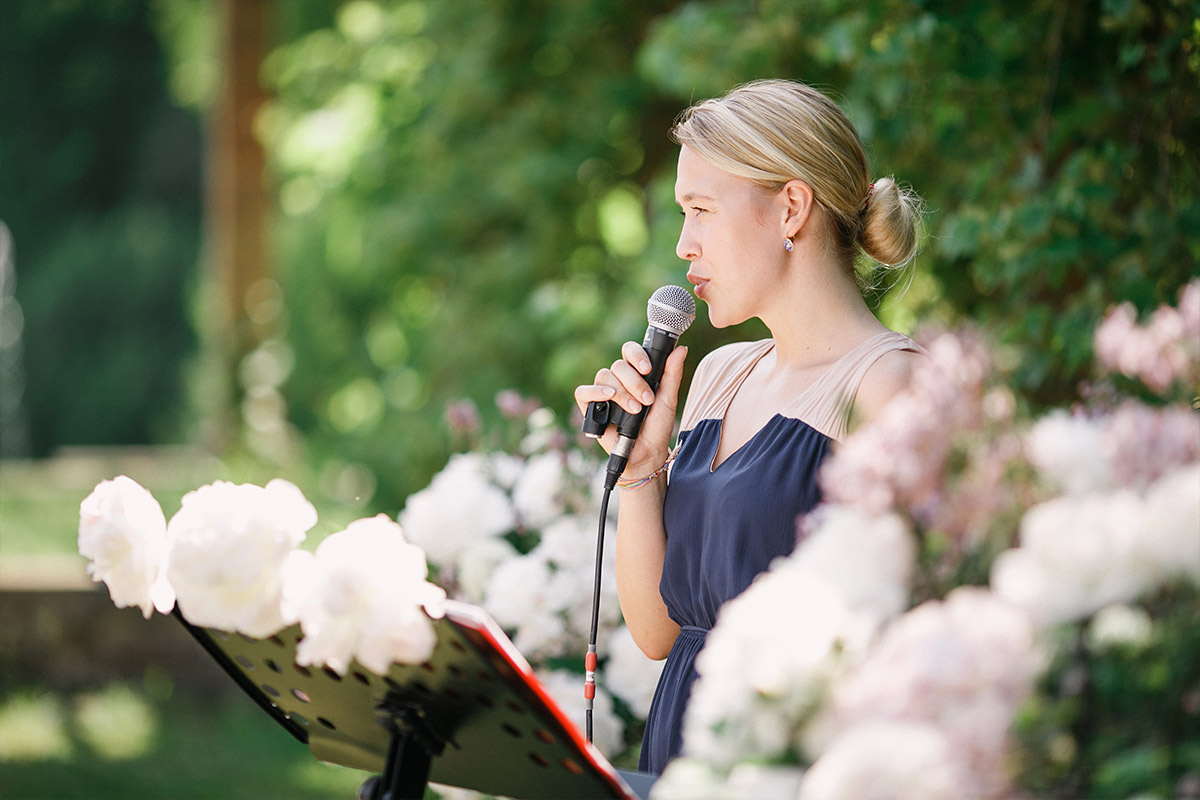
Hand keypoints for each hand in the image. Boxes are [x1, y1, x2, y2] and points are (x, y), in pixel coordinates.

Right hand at [574, 342, 687, 476]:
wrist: (647, 454)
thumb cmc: (657, 428)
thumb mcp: (668, 400)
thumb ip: (672, 374)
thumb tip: (681, 350)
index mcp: (635, 374)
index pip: (630, 352)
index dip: (636, 355)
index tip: (647, 369)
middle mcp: (618, 381)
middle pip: (618, 365)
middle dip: (634, 382)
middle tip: (647, 400)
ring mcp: (602, 394)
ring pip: (604, 376)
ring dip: (621, 393)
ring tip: (634, 410)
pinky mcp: (589, 408)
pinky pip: (583, 392)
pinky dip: (594, 392)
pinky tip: (607, 398)